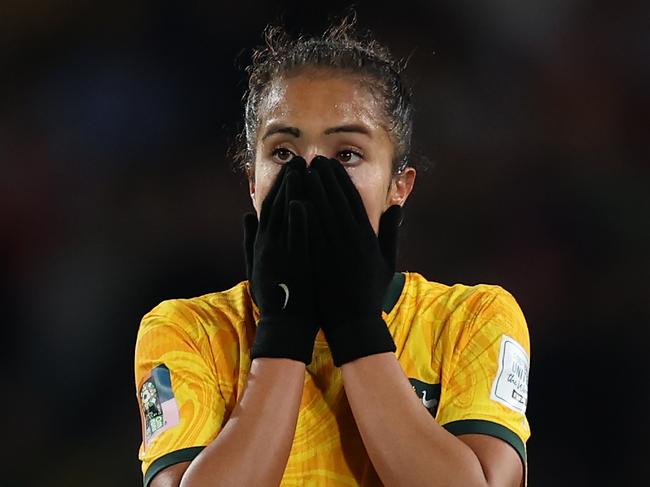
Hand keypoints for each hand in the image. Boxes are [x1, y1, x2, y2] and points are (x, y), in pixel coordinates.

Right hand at [243, 157, 318, 363]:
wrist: (285, 325)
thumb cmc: (276, 297)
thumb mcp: (256, 266)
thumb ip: (250, 240)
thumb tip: (245, 215)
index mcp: (264, 242)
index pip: (271, 206)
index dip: (280, 184)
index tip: (291, 166)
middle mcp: (270, 243)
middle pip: (279, 204)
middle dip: (289, 179)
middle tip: (300, 159)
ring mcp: (281, 253)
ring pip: (286, 217)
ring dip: (294, 192)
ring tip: (304, 170)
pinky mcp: (293, 265)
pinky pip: (295, 239)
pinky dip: (297, 220)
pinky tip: (303, 202)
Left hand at [304, 156, 400, 365]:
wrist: (353, 323)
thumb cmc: (369, 293)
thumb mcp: (386, 262)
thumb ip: (390, 233)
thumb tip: (395, 207)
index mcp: (366, 238)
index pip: (352, 201)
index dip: (341, 181)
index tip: (331, 165)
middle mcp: (350, 241)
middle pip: (334, 201)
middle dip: (323, 178)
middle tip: (313, 160)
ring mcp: (333, 251)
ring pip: (320, 213)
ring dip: (310, 189)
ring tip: (302, 172)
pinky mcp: (318, 261)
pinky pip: (309, 232)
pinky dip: (301, 214)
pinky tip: (292, 198)